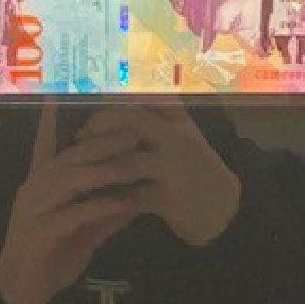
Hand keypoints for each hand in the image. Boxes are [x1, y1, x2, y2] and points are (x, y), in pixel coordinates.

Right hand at [0, 104, 151, 303]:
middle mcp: (35, 189)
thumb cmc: (52, 253)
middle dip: (102, 142)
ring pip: (71, 180)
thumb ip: (104, 210)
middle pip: (69, 156)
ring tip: (133, 163)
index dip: (58, 117)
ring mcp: (35, 210)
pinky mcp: (41, 234)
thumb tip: (135, 196)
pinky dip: (100, 207)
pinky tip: (123, 205)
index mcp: (41, 182)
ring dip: (105, 170)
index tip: (72, 93)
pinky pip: (74, 214)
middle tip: (134, 132)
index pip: (48, 142)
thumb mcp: (83, 227)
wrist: (24, 290)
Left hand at [75, 103, 241, 247]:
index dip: (114, 95)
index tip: (89, 100)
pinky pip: (132, 196)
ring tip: (81, 170)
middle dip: (98, 126)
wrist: (225, 209)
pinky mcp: (170, 199)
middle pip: (131, 121)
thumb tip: (115, 96)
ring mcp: (175, 168)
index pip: (143, 95)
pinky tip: (94, 200)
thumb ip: (156, 115)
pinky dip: (111, 199)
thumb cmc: (194, 168)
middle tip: (79, 138)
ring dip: (99, 166)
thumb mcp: (181, 134)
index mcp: (178, 120)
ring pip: (129, 161)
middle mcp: (178, 138)